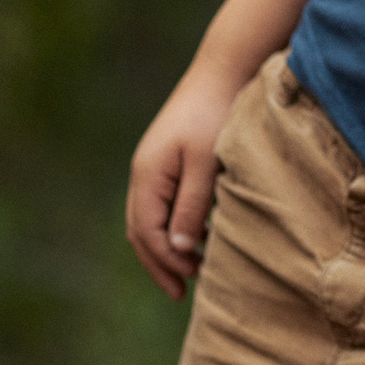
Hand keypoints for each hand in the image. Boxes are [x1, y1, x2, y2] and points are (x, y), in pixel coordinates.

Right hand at [124, 63, 243, 299]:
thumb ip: (192, 205)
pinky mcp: (171, 161)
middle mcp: (145, 173)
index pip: (146, 232)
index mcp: (148, 176)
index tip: (186, 285)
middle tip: (181, 291)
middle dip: (159, 262)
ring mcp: (155, 167)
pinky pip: (165, 203)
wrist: (222, 72)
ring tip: (192, 270)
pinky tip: (201, 238)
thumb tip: (176, 246)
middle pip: (141, 230)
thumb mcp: (206, 164)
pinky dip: (176, 226)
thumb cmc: (217, 115)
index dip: (164, 262)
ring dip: (167, 246)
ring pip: (150, 218)